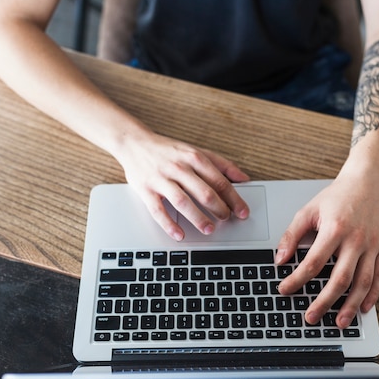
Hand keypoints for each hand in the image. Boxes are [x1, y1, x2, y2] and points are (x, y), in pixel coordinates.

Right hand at [118, 133, 249, 240]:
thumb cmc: (168, 151)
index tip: (242, 211)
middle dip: (219, 208)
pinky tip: (179, 234)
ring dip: (197, 218)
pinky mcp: (146, 190)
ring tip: (209, 229)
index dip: (233, 198)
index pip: (219, 181)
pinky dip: (169, 224)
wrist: (134, 143)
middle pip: (204, 192)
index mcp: (194, 158)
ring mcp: (161, 179)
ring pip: (182, 201)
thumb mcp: (196, 151)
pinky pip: (158, 210)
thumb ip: (222, 164)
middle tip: (226, 219)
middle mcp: (178, 168)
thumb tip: (244, 178)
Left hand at [275, 169, 378, 328]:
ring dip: (351, 305)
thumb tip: (279, 259)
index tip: (285, 290)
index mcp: (335, 229)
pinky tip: (363, 307)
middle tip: (311, 317)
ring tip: (340, 322)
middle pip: (340, 278)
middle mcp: (356, 239)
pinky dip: (373, 295)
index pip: (313, 262)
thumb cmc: (337, 196)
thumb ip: (292, 235)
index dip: (297, 280)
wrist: (367, 182)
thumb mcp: (308, 210)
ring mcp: (373, 245)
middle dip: (324, 302)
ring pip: (363, 282)